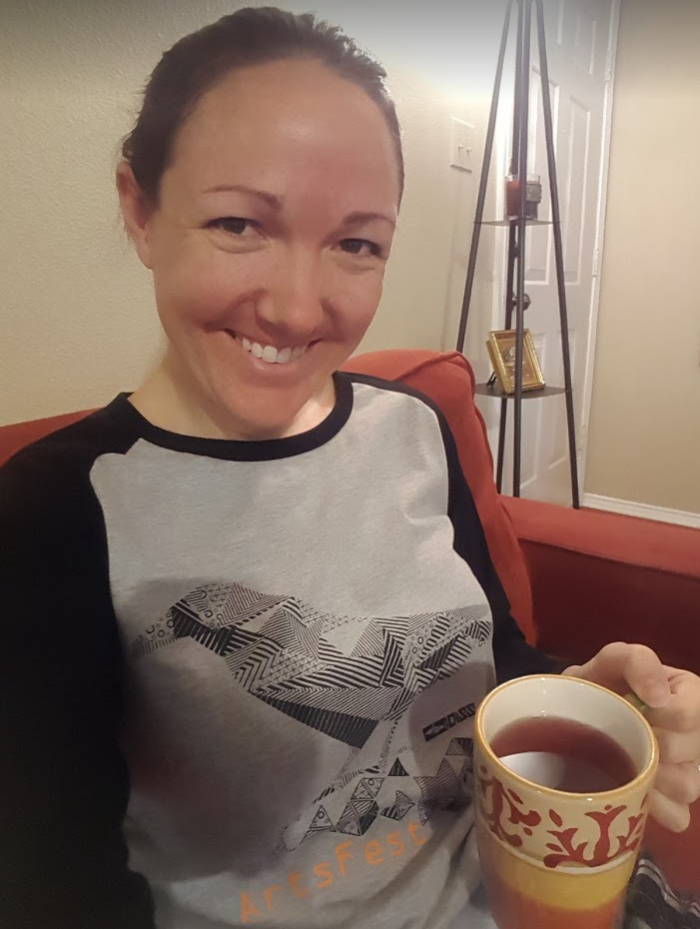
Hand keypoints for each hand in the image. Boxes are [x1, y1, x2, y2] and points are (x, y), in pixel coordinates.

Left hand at [564, 642, 699, 832]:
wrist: (570, 716)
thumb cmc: (595, 685)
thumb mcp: (609, 662)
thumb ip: (636, 662)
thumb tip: (660, 697)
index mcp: (687, 695)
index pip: (692, 714)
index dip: (663, 718)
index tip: (630, 710)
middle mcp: (693, 734)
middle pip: (691, 752)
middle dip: (652, 748)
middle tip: (622, 740)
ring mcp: (685, 770)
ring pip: (688, 787)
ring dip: (654, 782)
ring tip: (625, 768)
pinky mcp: (670, 800)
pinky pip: (679, 816)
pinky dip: (656, 810)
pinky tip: (634, 797)